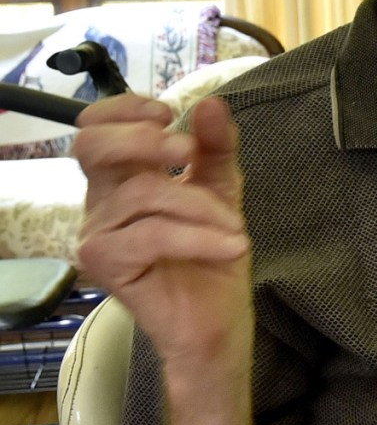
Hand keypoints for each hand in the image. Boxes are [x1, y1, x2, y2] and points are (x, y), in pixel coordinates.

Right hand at [74, 93, 252, 386]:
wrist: (216, 321)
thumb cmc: (212, 257)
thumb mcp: (223, 191)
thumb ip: (216, 148)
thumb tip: (211, 103)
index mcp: (122, 177)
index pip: (95, 127)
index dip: (124, 109)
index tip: (170, 113)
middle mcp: (101, 201)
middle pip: (92, 147)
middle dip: (144, 139)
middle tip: (188, 151)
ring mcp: (98, 233)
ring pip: (142, 193)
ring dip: (200, 205)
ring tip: (235, 228)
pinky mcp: (106, 264)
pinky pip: (152, 235)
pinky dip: (200, 237)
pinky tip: (234, 247)